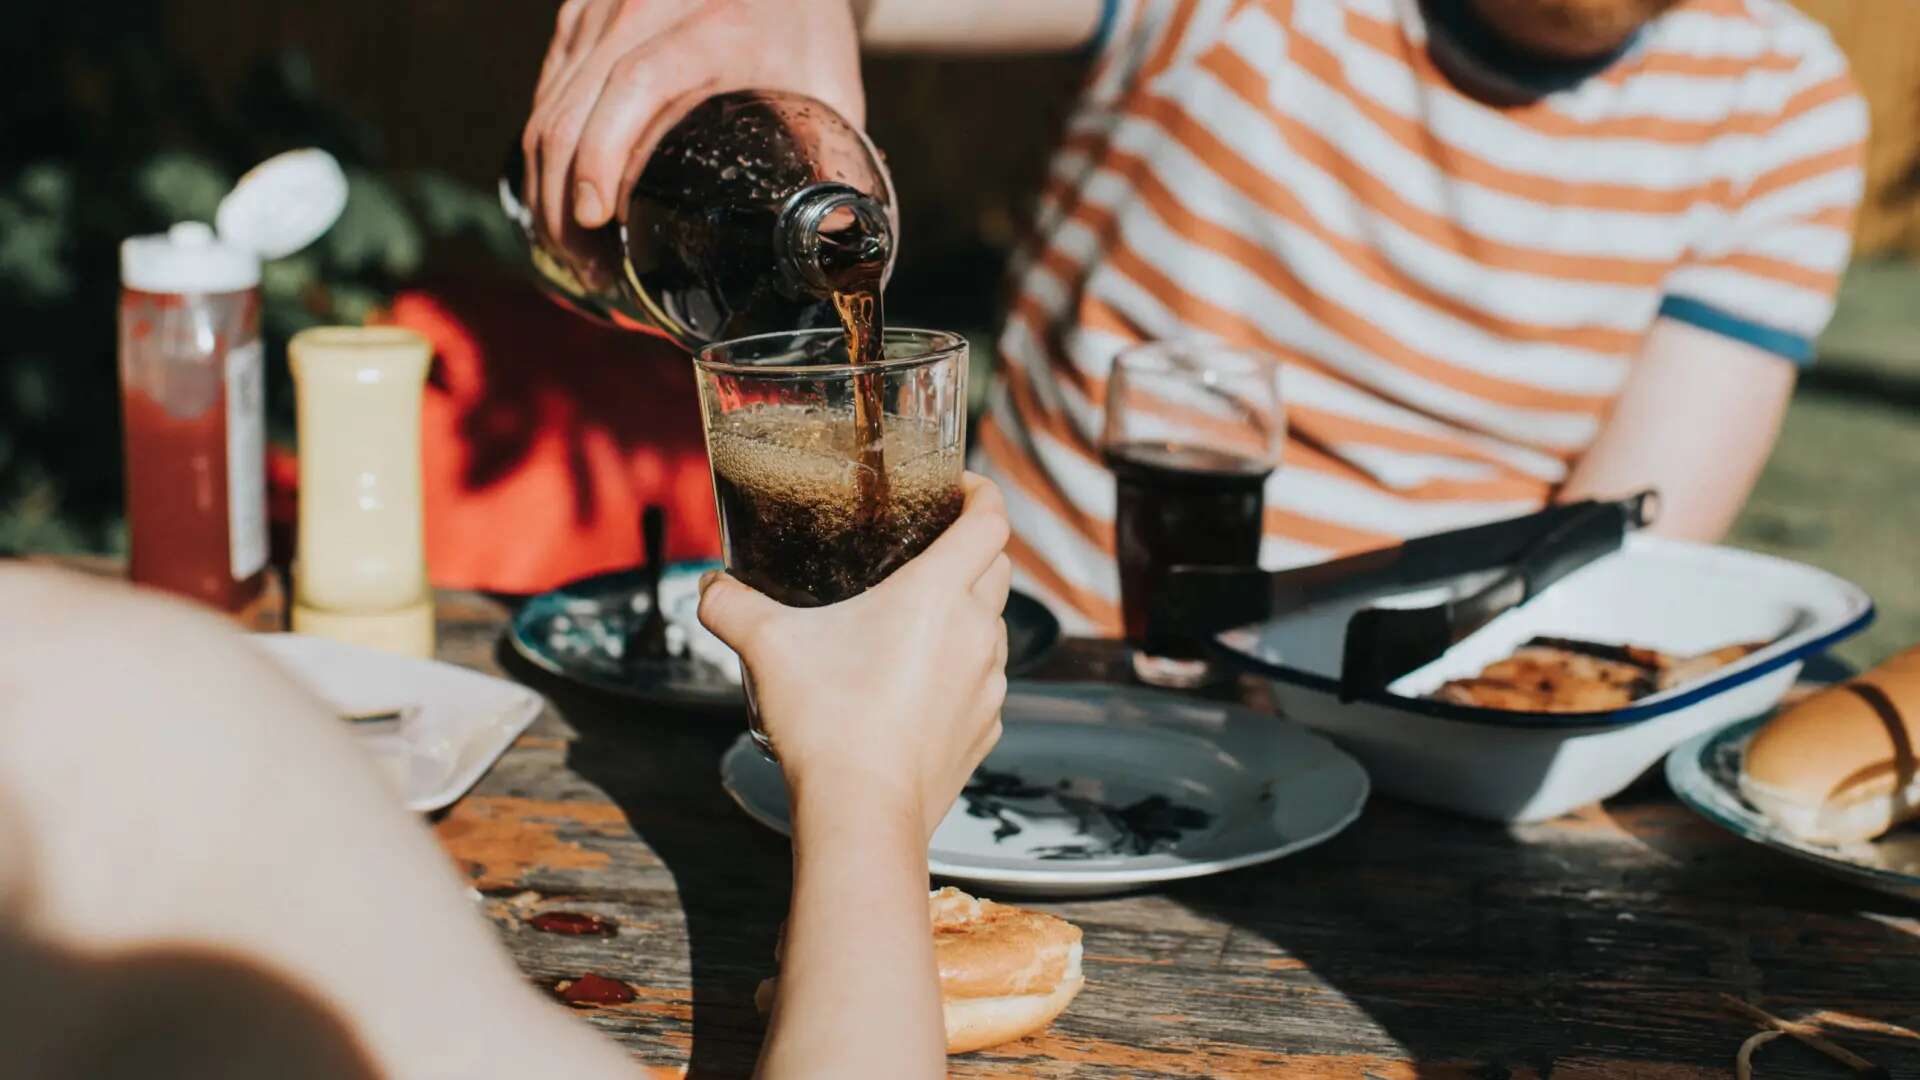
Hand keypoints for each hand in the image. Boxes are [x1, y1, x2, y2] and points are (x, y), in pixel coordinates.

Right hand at [521, 0, 864, 242]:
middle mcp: (645, 7)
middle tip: (591, 268)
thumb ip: (833, 161)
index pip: (636, 84)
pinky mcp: (580, 16)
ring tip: (575, 251)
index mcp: (714, 25)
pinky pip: (546, 92)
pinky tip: (563, 201)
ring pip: (548, 105)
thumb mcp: (830, 87)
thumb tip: (835, 240)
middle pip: (573, 108)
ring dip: (546, 187)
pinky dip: (545, 155)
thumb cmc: (805, 28)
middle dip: (564, 202)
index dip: (604, 153)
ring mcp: (602, 8)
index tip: (597, 218)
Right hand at [699, 473, 1011, 838]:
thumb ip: (733, 606)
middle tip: (929, 547)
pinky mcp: (984, 730)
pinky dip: (962, 669)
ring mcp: (988, 685)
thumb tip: (710, 588)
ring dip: (968, 612)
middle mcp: (976, 633)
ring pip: (993, 627)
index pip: (990, 521)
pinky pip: (984, 682)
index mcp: (938, 595)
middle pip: (999, 567)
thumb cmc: (828, 723)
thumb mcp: (767, 648)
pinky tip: (918, 683)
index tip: (958, 489)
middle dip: (973, 547)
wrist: (863, 813)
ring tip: (916, 619)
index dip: (981, 493)